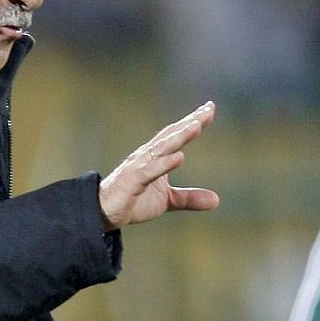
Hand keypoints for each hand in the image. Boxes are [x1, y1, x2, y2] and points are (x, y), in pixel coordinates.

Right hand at [98, 103, 220, 230]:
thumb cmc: (133, 201)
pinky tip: (180, 157)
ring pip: (161, 148)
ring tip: (196, 125)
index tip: (210, 108)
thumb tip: (217, 200)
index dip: (193, 121)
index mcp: (156, 157)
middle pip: (171, 135)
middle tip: (208, 108)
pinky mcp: (132, 181)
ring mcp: (138, 167)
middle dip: (190, 121)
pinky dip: (164, 164)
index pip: (176, 135)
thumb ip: (189, 198)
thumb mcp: (167, 201)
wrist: (102, 213)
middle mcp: (147, 156)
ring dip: (179, 136)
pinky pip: (149, 171)